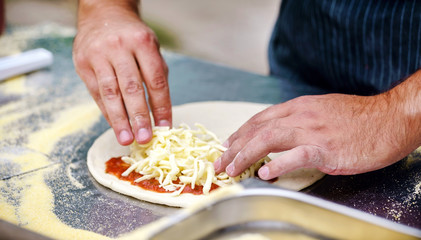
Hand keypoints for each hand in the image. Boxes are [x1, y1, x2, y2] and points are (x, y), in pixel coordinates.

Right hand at [73, 3, 170, 145]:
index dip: (161, 106)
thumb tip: (160, 114)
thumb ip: (156, 76)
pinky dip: (107, 112)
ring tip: (126, 139)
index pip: (155, 80)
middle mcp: (120, 47)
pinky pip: (96, 93)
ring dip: (119, 120)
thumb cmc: (133, 37)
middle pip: (131, 88)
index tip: (165, 127)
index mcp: (143, 43)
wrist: (103, 14)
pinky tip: (115, 125)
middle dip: (139, 117)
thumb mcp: (151, 48)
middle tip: (145, 139)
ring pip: (110, 93)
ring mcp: (98, 55)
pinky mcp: (83, 63)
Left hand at [214, 93, 414, 178]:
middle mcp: (300, 116)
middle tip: (221, 162)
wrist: (389, 118)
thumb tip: (280, 130)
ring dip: (245, 155)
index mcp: (299, 107)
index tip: (228, 145)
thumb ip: (299, 119)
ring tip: (232, 168)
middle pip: (257, 129)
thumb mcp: (322, 110)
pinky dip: (277, 164)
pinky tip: (265, 173)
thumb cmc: (358, 117)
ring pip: (268, 139)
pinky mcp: (326, 149)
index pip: (260, 119)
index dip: (240, 133)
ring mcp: (312, 131)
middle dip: (234, 147)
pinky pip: (296, 155)